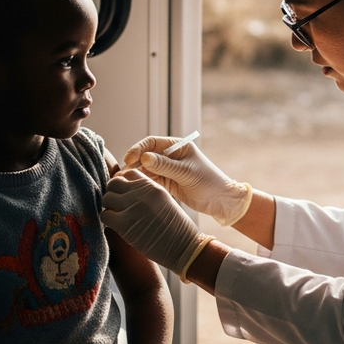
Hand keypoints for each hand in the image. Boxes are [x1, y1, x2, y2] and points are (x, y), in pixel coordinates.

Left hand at [102, 170, 207, 278]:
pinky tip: (118, 227)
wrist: (184, 246)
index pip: (128, 174)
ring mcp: (132, 206)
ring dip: (110, 208)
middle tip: (118, 207)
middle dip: (113, 194)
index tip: (125, 195)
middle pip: (114, 183)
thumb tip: (127, 193)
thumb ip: (147, 193)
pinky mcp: (124, 223)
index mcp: (152, 185)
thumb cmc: (176, 227)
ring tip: (118, 217)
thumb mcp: (164, 200)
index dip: (124, 184)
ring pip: (106, 198)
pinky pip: (105, 215)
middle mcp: (141, 192)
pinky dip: (108, 221)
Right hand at [124, 136, 251, 226]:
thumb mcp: (186, 173)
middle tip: (123, 173)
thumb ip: (165, 165)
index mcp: (177, 147)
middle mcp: (171, 156)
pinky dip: (141, 183)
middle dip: (134, 163)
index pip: (152, 143)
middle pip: (145, 156)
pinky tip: (133, 188)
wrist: (220, 200)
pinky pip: (150, 181)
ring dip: (136, 174)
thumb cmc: (208, 182)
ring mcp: (168, 170)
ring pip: (146, 169)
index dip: (138, 149)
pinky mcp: (166, 183)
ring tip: (124, 182)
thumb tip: (143, 157)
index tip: (129, 159)